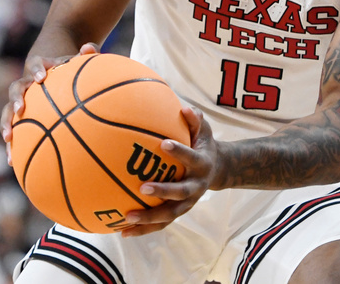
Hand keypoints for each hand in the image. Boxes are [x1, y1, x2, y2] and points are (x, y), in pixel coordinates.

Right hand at [0, 42, 99, 163]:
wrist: (50, 70)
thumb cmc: (68, 67)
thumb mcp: (78, 60)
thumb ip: (87, 54)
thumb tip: (89, 47)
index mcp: (39, 67)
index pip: (35, 63)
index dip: (36, 69)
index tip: (42, 78)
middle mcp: (26, 84)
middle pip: (16, 89)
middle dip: (16, 98)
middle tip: (20, 108)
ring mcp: (21, 101)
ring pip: (8, 111)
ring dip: (7, 124)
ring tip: (8, 138)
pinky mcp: (20, 117)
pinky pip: (14, 130)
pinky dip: (13, 145)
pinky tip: (13, 162)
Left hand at [119, 107, 219, 237]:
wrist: (218, 169)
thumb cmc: (203, 143)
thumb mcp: (204, 129)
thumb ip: (195, 119)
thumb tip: (184, 108)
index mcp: (202, 164)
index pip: (192, 158)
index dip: (180, 152)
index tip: (163, 144)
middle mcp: (196, 186)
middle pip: (181, 193)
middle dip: (163, 191)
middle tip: (143, 187)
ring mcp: (188, 203)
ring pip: (169, 214)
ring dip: (149, 219)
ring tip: (127, 218)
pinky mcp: (178, 213)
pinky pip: (160, 224)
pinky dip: (143, 229)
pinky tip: (122, 231)